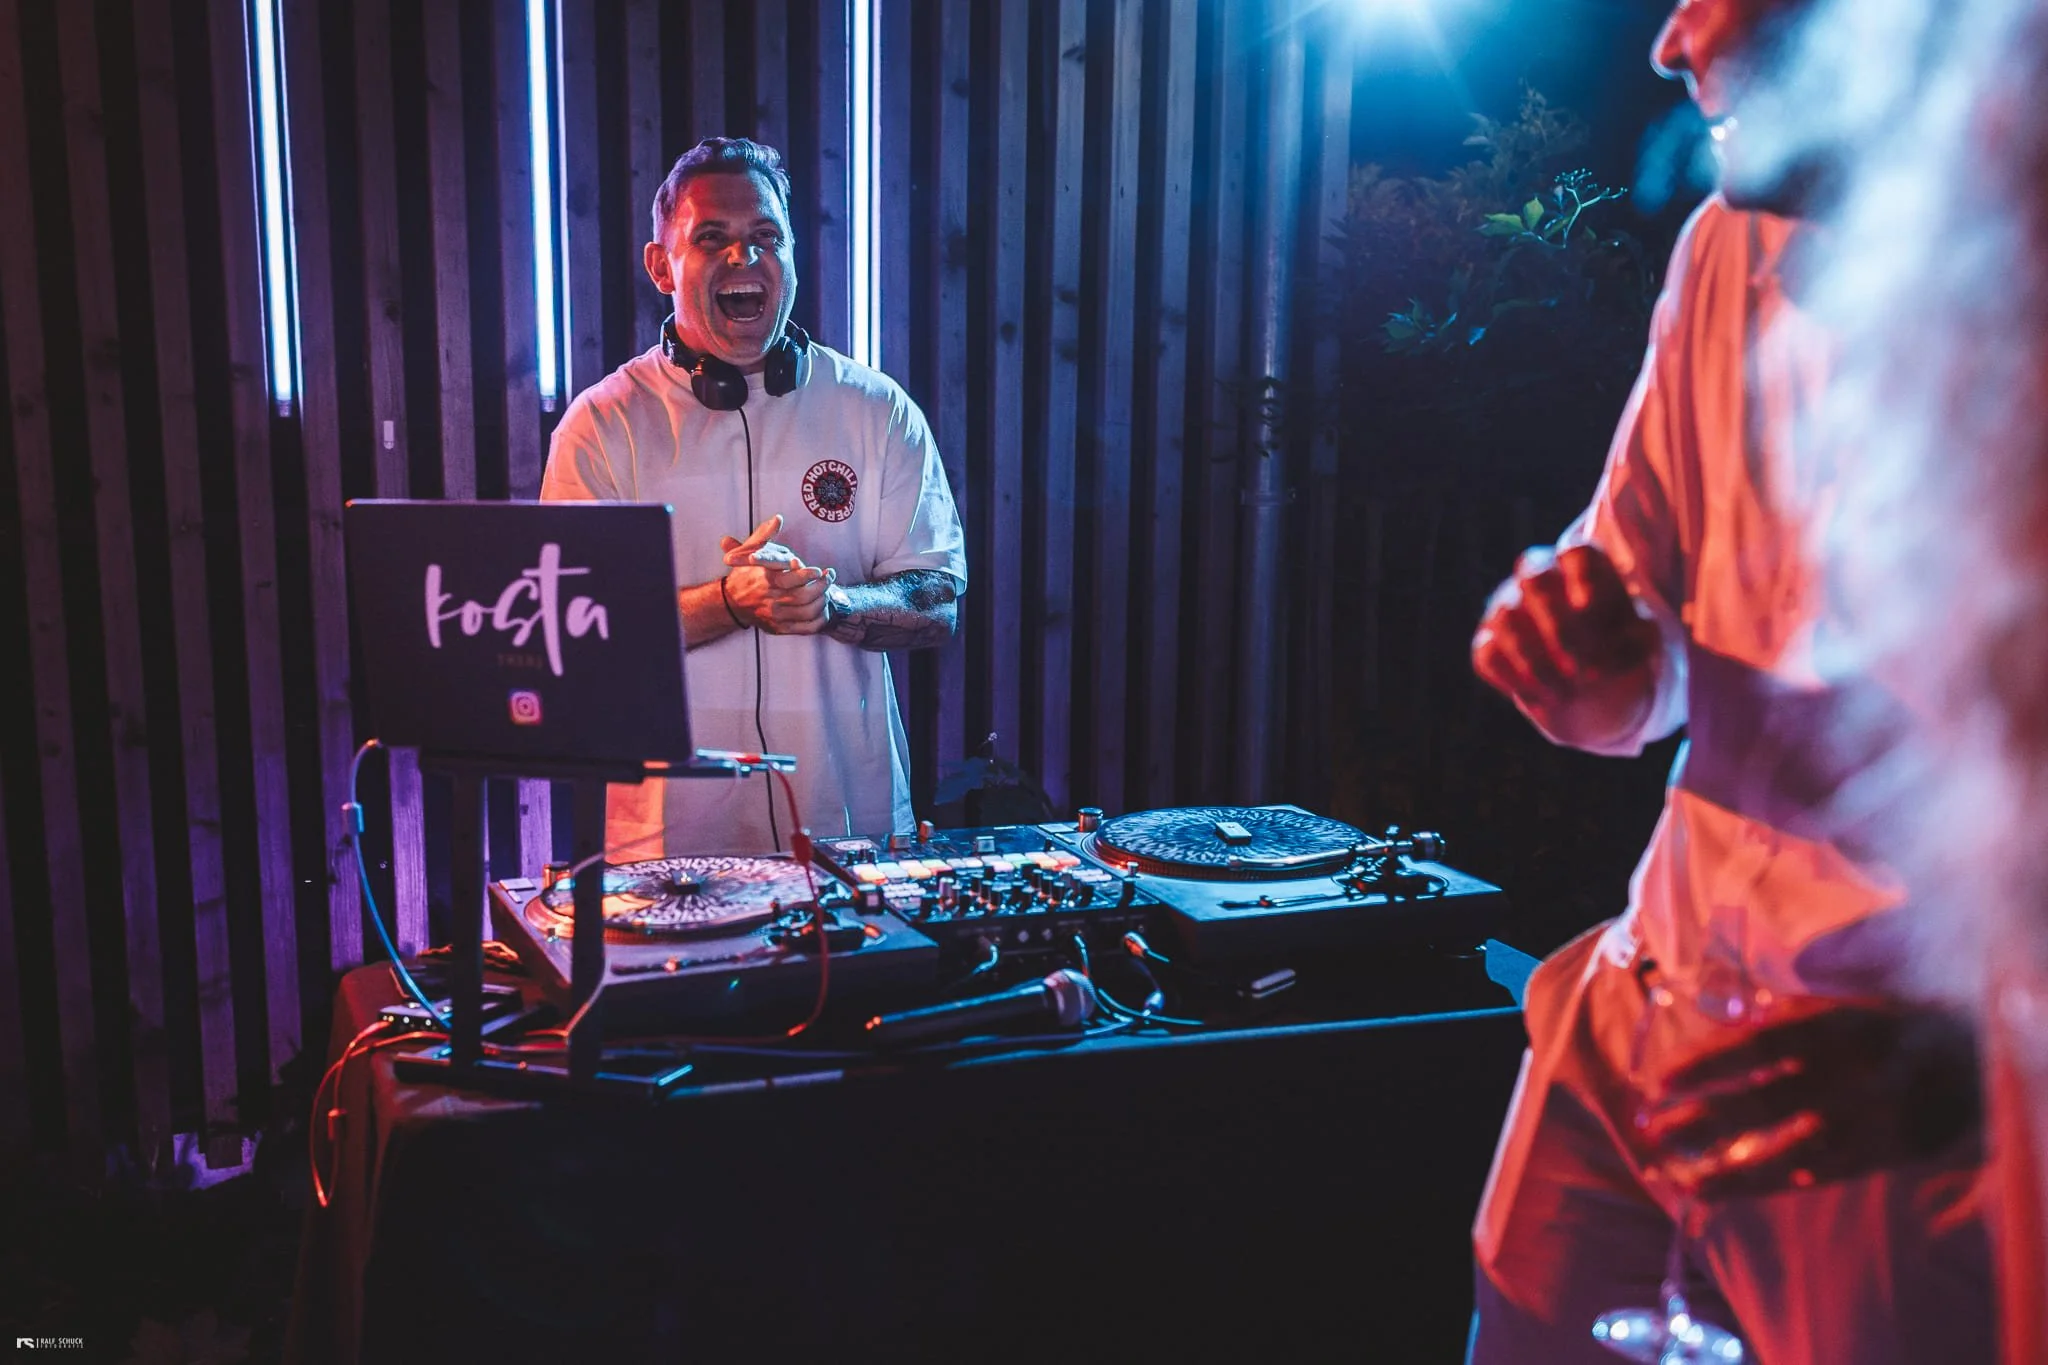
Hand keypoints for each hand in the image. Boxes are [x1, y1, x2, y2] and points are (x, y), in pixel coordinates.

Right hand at [716, 515, 833, 634]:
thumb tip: (778, 519)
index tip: (820, 569)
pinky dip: (819, 620)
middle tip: (829, 577)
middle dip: (822, 587)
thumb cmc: (746, 574)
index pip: (792, 579)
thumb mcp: (750, 551)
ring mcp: (776, 616)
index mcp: (766, 580)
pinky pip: (806, 628)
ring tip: (827, 591)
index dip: (810, 575)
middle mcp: (772, 600)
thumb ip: (765, 535)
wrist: (731, 603)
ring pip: (808, 613)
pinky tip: (823, 608)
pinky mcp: (780, 628)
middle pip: (804, 597)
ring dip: (823, 601)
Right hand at [1471, 543, 1660, 745]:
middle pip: (1534, 575)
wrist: (1591, 686)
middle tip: (1583, 669)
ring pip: (1507, 619)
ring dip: (1539, 665)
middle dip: (1559, 627)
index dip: (1585, 581)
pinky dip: (1516, 680)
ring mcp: (1506, 607)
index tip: (1594, 614)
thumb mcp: (1639, 643)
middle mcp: (1539, 577)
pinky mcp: (1486, 641)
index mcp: (1581, 567)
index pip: (1578, 554)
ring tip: (1567, 693)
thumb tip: (1612, 642)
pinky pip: (1488, 655)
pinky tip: (1542, 697)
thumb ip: (1636, 636)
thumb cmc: (1617, 650)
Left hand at [1636, 1003, 1981, 1201]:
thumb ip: (1785, 1015)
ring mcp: (1870, 1118)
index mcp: (1833, 1025)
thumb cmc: (1887, 1021)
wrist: (1977, 1052)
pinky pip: (1825, 1171)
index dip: (1706, 1063)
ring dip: (1732, 1168)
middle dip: (1701, 1120)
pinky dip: (1780, 1181)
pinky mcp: (1889, 1151)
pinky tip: (1737, 1189)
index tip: (1660, 1080)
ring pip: (1788, 1151)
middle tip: (1650, 1129)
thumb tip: (1720, 1016)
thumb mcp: (1839, 1002)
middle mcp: (1849, 1073)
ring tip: (1684, 1180)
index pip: (1756, 1045)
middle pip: (1762, 1102)